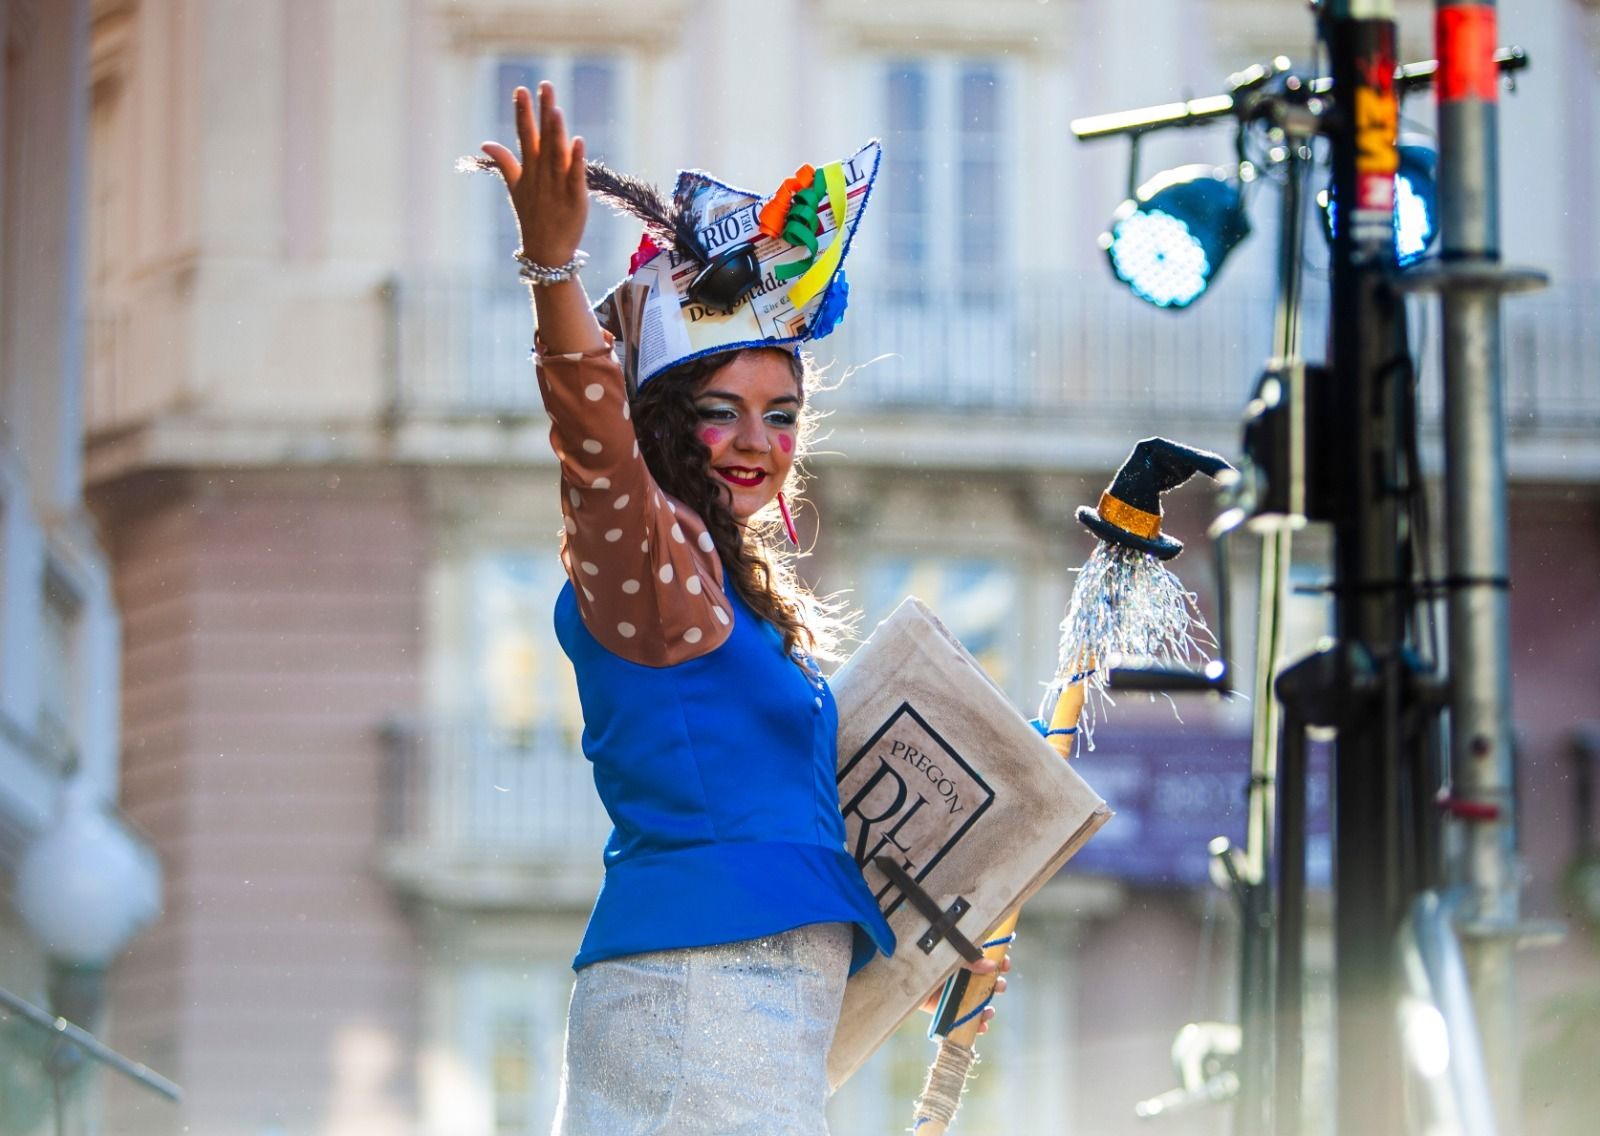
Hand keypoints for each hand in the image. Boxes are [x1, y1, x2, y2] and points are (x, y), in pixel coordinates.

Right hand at [480, 82, 587, 266]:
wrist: (546, 252)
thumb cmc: (532, 218)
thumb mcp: (516, 188)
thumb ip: (504, 162)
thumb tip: (485, 142)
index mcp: (529, 169)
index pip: (524, 135)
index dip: (523, 112)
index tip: (522, 89)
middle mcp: (541, 174)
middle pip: (542, 138)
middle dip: (542, 113)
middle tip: (545, 86)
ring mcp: (557, 186)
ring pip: (556, 154)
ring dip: (556, 132)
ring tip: (556, 109)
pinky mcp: (575, 198)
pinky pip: (575, 176)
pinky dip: (576, 160)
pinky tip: (579, 141)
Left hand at [920, 955, 1010, 1034]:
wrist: (894, 976)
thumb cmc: (921, 960)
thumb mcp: (947, 956)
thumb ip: (968, 959)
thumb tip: (992, 964)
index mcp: (959, 958)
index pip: (984, 957)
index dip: (998, 960)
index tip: (1006, 962)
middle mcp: (957, 975)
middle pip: (984, 981)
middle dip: (995, 985)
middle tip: (999, 986)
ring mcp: (951, 992)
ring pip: (976, 1001)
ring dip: (987, 1007)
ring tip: (989, 1012)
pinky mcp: (943, 1008)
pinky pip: (962, 1017)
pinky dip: (974, 1023)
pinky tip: (982, 1026)